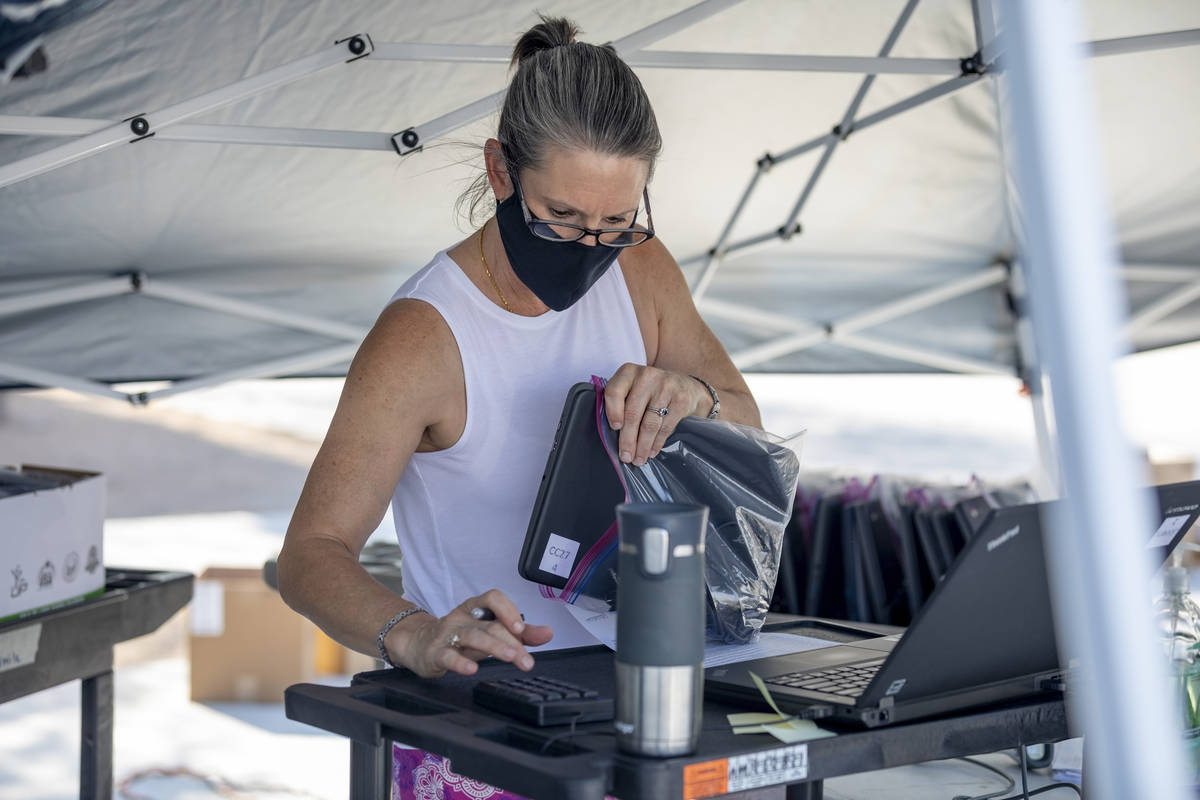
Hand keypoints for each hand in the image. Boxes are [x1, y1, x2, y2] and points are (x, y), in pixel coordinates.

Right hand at [392, 589, 553, 678]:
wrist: (419, 644)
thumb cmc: (460, 637)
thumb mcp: (489, 631)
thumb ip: (519, 633)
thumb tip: (548, 633)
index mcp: (475, 608)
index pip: (493, 598)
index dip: (508, 610)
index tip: (521, 628)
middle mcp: (462, 617)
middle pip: (489, 624)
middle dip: (511, 641)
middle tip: (526, 660)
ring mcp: (448, 634)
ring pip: (472, 636)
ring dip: (494, 647)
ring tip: (510, 657)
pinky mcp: (436, 653)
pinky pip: (448, 655)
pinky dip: (460, 662)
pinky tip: (472, 669)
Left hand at [604, 364, 705, 466]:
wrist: (687, 386)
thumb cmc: (652, 391)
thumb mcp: (634, 388)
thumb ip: (621, 402)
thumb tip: (610, 434)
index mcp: (629, 372)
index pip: (614, 391)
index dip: (612, 412)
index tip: (614, 428)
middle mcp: (647, 376)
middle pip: (632, 413)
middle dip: (628, 439)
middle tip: (625, 456)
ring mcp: (666, 386)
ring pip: (649, 423)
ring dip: (642, 446)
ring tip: (638, 459)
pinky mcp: (681, 399)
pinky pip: (665, 427)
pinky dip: (657, 443)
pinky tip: (652, 452)